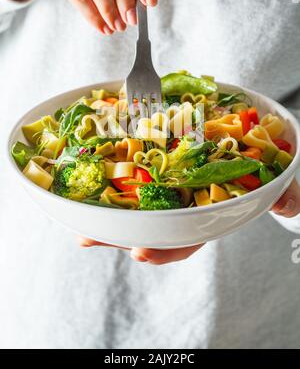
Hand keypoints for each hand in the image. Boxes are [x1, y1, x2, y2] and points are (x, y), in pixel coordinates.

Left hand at [77, 179, 299, 264]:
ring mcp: (167, 190)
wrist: (243, 142)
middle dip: (123, 238)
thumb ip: (279, 192)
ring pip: (137, 210)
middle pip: (151, 229)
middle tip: (94, 240)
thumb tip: (289, 204)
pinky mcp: (154, 170)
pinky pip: (131, 182)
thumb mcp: (269, 180)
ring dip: (107, 221)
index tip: (144, 252)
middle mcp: (182, 206)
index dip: (166, 249)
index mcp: (205, 213)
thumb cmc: (255, 168)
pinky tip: (89, 192)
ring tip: (82, 228)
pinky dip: (111, 188)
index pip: (186, 239)